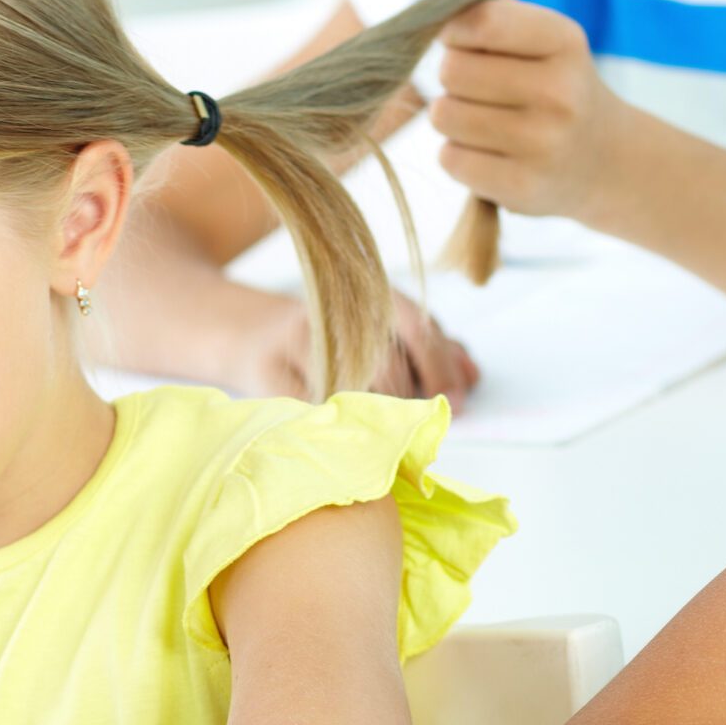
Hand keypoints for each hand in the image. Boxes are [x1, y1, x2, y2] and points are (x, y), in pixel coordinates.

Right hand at [234, 289, 478, 406]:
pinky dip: (338, 423)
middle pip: (386, 359)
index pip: (416, 325)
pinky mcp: (268, 371)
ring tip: (391, 429)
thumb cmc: (330, 339)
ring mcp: (298, 338)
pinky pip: (314, 406)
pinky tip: (352, 432)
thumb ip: (429, 348)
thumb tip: (472, 374)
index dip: (442, 364)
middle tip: (427, 421)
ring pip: (351, 385)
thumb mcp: (383, 332)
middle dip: (413, 397)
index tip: (459, 397)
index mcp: (369, 291)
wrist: (253, 335)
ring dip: (378, 414)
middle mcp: (334, 308)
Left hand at [431, 0, 631, 222]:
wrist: (605, 161)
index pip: (481, 22)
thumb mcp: (542, 39)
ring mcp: (544, 144)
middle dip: (453, 76)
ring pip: (444, 116)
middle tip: (478, 87)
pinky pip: (450, 158)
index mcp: (564, 42)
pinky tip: (489, 152)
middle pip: (451, 71)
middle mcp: (561, 93)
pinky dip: (458, 155)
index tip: (460, 40)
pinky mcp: (524, 188)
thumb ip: (495, 8)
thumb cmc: (557, 86)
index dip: (452, 29)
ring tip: (485, 120)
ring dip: (451, 116)